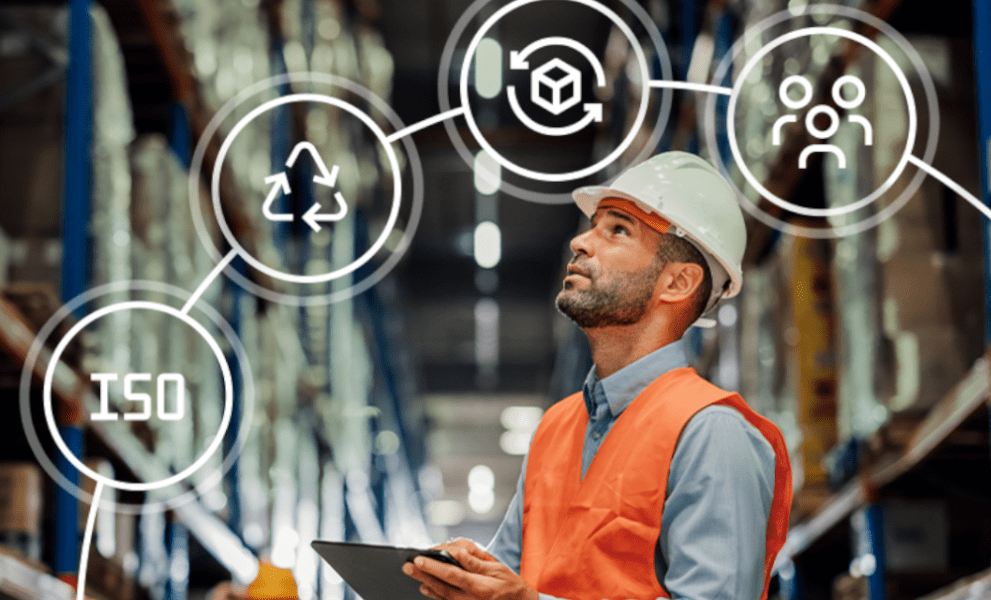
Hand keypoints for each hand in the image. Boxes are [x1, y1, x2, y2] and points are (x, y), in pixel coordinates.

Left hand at [402, 541, 537, 599]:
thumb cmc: (510, 584)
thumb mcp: (496, 569)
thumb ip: (474, 562)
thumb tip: (454, 553)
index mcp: (481, 587)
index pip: (453, 575)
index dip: (434, 566)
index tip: (419, 558)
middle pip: (442, 587)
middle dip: (423, 575)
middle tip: (407, 566)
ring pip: (442, 596)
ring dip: (426, 584)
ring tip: (413, 574)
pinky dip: (435, 595)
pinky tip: (425, 587)